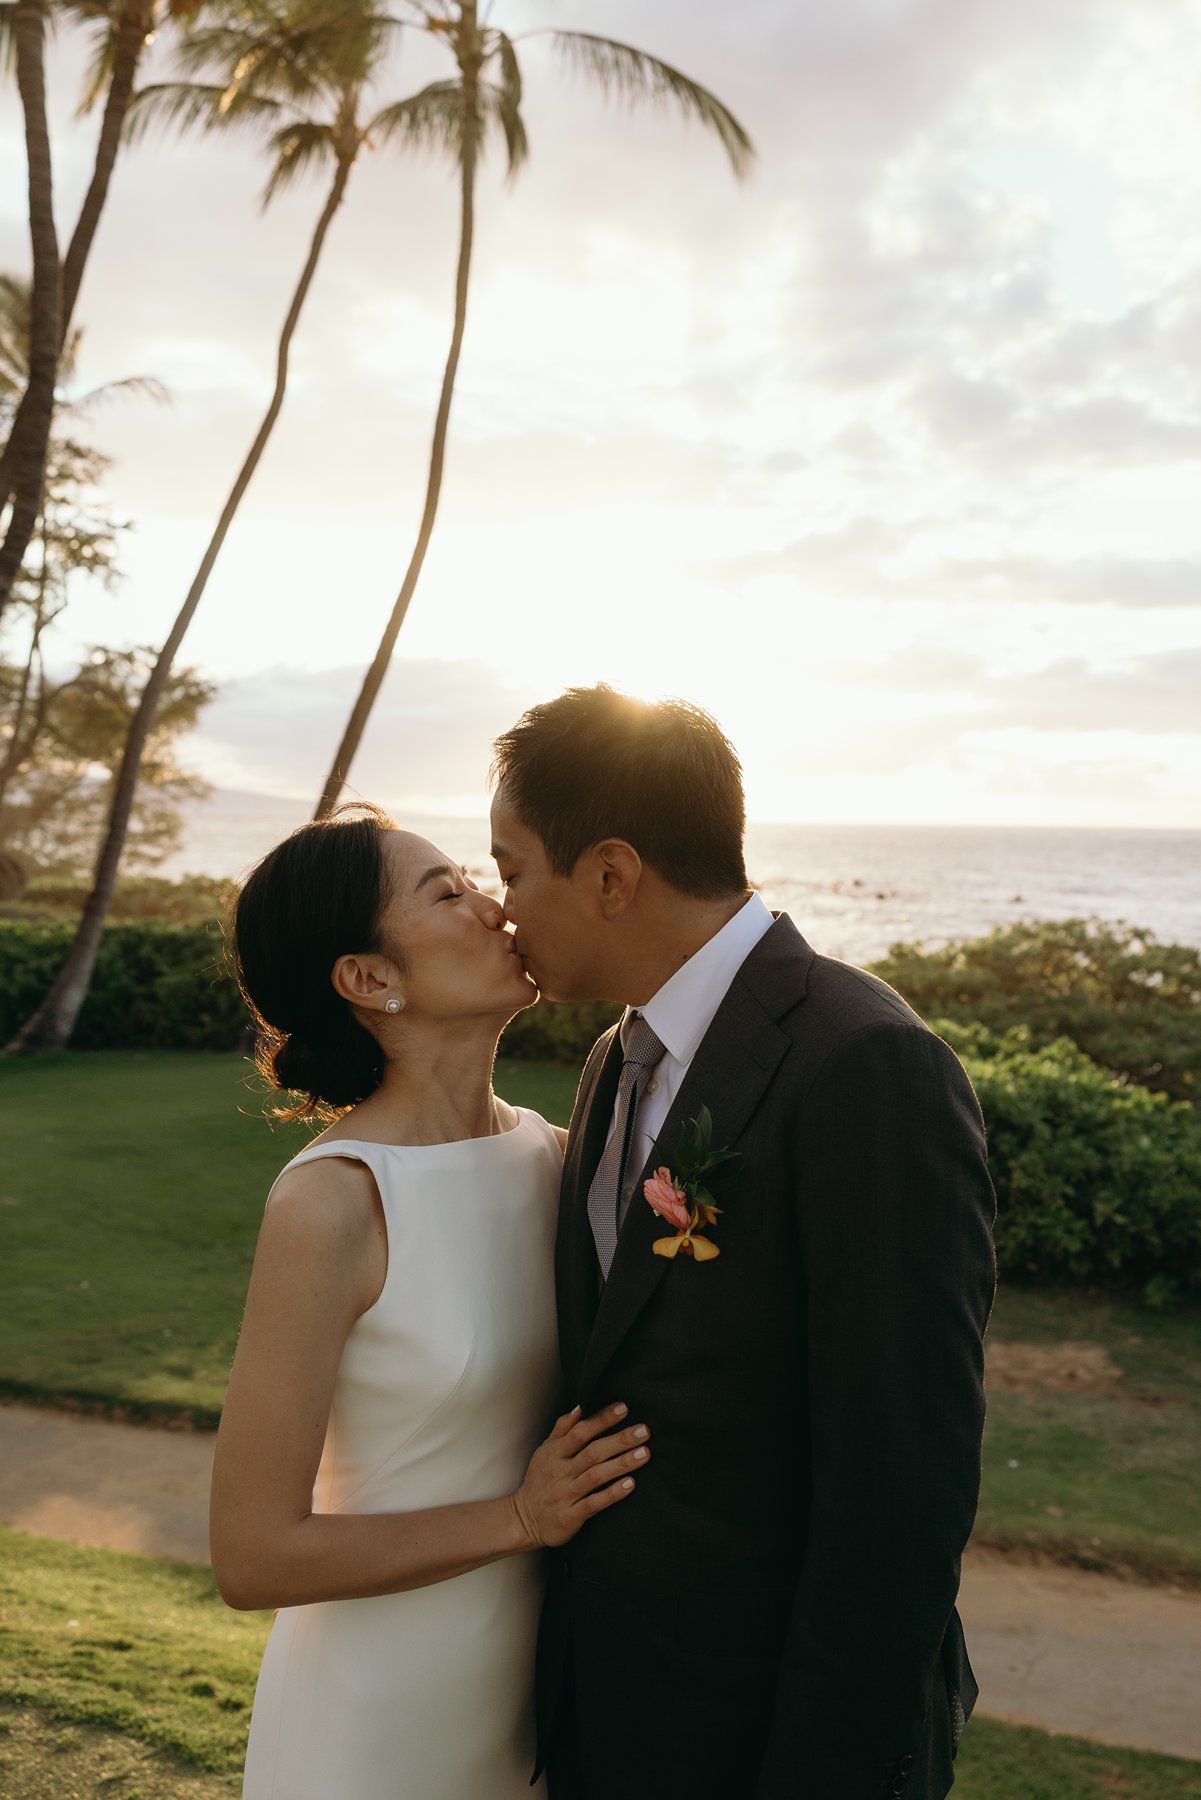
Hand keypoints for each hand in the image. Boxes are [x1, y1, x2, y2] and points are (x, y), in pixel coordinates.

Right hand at [510, 1403, 649, 1548]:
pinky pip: (594, 1503)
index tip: (623, 1408)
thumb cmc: (539, 1481)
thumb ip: (562, 1429)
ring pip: (596, 1475)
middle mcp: (561, 1471)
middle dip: (620, 1440)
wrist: (524, 1520)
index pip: (580, 1432)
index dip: (602, 1419)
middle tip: (644, 1430)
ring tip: (644, 1453)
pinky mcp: (571, 1515)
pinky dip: (612, 1493)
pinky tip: (630, 1484)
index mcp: (555, 1453)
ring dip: (621, 1464)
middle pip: (593, 1452)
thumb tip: (579, 1407)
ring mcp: (566, 1494)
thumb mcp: (544, 1451)